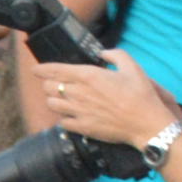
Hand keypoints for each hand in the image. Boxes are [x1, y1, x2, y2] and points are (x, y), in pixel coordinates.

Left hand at [40, 52, 180, 150]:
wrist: (146, 123)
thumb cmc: (141, 94)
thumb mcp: (131, 66)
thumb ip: (115, 55)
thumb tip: (102, 54)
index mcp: (88, 76)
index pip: (54, 70)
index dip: (41, 69)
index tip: (35, 69)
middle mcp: (79, 93)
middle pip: (48, 86)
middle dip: (48, 83)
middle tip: (54, 83)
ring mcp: (79, 111)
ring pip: (51, 104)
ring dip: (54, 99)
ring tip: (61, 98)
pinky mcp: (82, 127)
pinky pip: (62, 122)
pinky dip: (64, 117)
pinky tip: (71, 115)